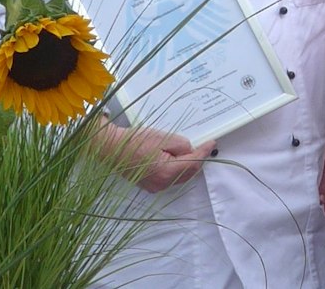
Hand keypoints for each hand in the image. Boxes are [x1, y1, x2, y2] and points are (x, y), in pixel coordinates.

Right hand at [92, 123, 216, 193]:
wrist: (111, 148)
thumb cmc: (135, 141)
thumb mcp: (163, 137)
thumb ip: (182, 145)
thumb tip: (190, 150)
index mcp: (167, 172)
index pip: (194, 163)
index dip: (205, 152)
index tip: (213, 143)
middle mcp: (163, 184)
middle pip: (188, 173)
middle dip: (197, 159)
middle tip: (203, 146)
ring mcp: (155, 187)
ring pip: (179, 176)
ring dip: (186, 165)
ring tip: (190, 151)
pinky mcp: (150, 186)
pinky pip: (169, 178)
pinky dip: (176, 169)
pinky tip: (175, 158)